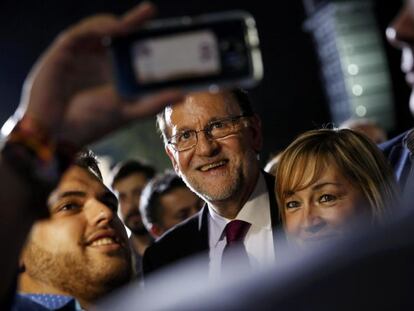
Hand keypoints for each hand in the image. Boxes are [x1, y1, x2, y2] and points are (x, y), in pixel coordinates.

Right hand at [17, 2, 182, 145]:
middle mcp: (98, 59)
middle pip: (119, 34)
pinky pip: (80, 32)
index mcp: (114, 72)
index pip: (133, 49)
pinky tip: (113, 29)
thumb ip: (153, 103)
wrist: (59, 133)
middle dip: (135, 21)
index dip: (147, 39)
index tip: (167, 33)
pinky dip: (96, 27)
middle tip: (151, 11)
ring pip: (100, 28)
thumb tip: (183, 94)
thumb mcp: (128, 111)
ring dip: (117, 22)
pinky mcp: (64, 51)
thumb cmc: (92, 123)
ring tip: (134, 22)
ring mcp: (81, 54)